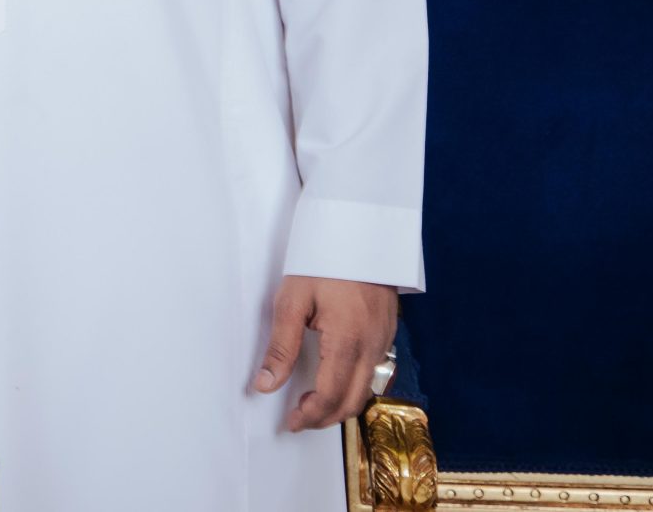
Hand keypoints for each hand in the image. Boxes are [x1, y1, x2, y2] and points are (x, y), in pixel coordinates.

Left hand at [250, 274, 397, 431]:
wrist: (359, 230)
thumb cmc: (322, 261)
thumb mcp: (292, 300)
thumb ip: (280, 347)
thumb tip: (266, 384)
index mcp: (347, 341)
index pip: (331, 396)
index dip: (310, 416)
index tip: (291, 422)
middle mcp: (372, 347)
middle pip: (352, 401)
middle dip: (325, 418)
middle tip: (299, 419)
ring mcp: (383, 341)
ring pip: (367, 390)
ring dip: (341, 404)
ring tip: (313, 403)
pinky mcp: (387, 333)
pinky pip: (374, 372)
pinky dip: (354, 387)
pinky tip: (334, 379)